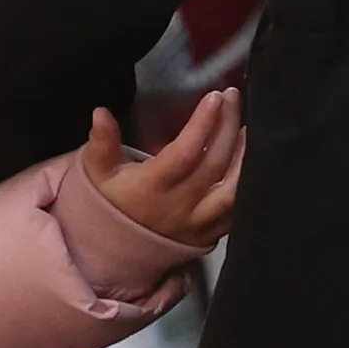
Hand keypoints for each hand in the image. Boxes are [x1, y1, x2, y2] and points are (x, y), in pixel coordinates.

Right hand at [84, 89, 242, 247]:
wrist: (115, 250)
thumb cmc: (110, 203)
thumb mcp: (97, 172)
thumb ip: (101, 143)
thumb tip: (101, 113)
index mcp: (151, 188)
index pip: (184, 153)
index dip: (203, 124)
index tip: (214, 96)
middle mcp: (178, 207)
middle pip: (213, 164)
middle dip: (227, 127)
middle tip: (232, 98)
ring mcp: (197, 224)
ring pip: (232, 192)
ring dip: (245, 158)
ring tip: (249, 129)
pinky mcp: (209, 234)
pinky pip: (236, 212)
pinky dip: (247, 186)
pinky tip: (251, 163)